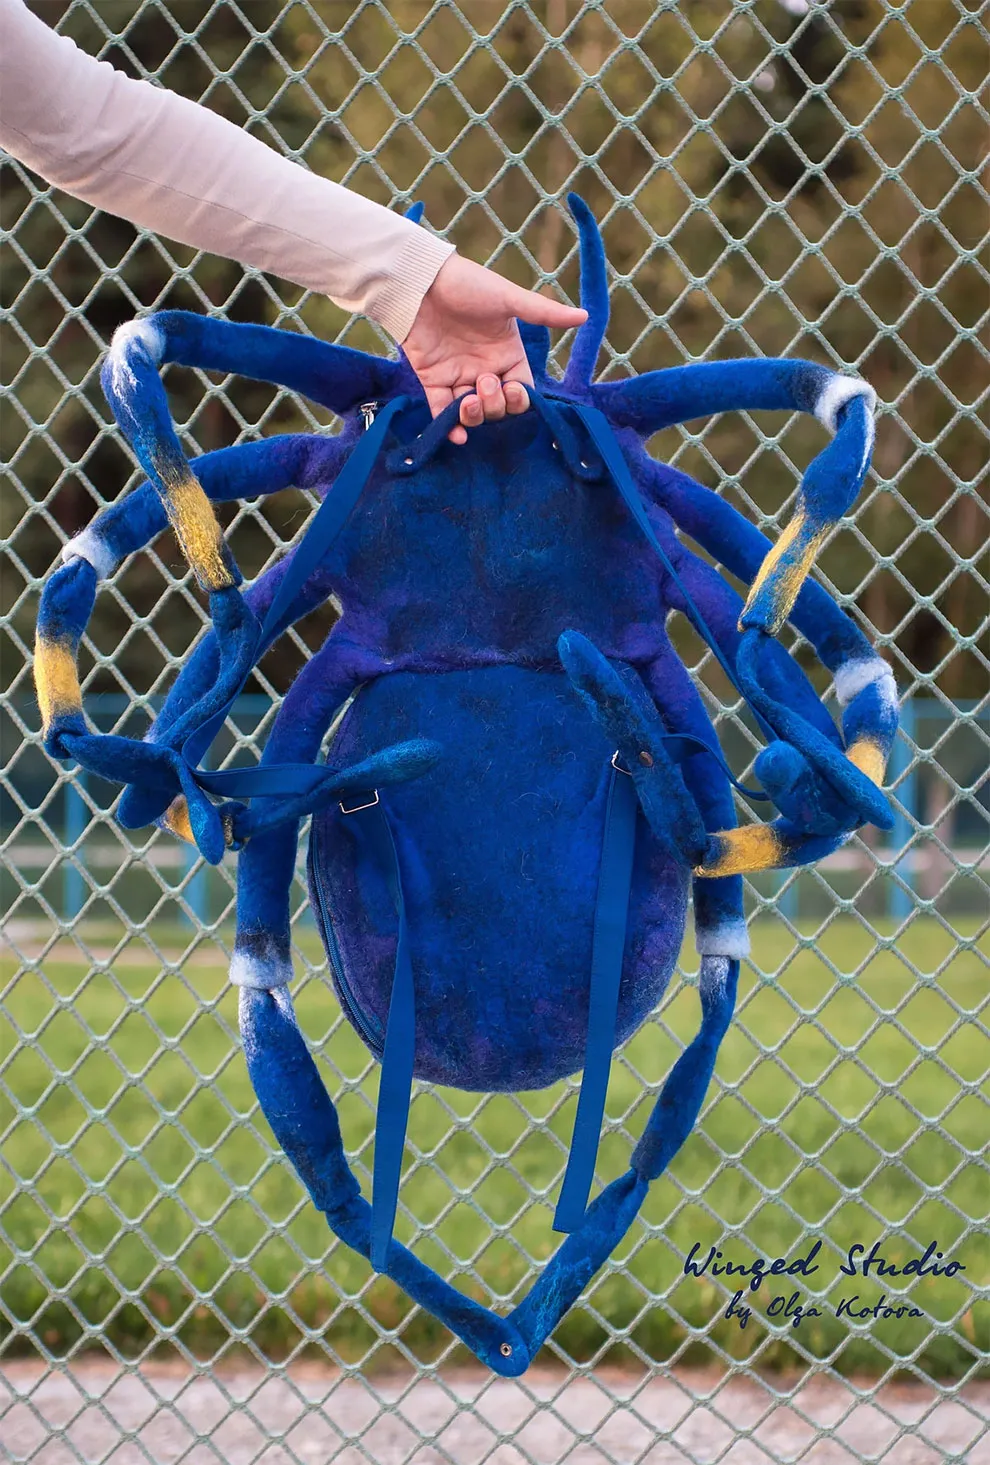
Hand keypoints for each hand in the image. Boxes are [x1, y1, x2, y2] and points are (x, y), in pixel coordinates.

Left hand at [402, 254, 587, 443]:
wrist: (422, 281)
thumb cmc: (469, 285)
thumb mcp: (509, 299)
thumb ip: (544, 313)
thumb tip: (585, 316)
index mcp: (507, 354)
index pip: (521, 390)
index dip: (519, 398)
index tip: (511, 388)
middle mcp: (485, 369)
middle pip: (498, 407)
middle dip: (495, 404)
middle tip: (484, 382)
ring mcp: (458, 376)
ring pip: (472, 414)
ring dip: (475, 417)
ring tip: (469, 401)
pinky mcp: (433, 380)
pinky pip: (442, 413)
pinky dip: (449, 427)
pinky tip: (457, 434)